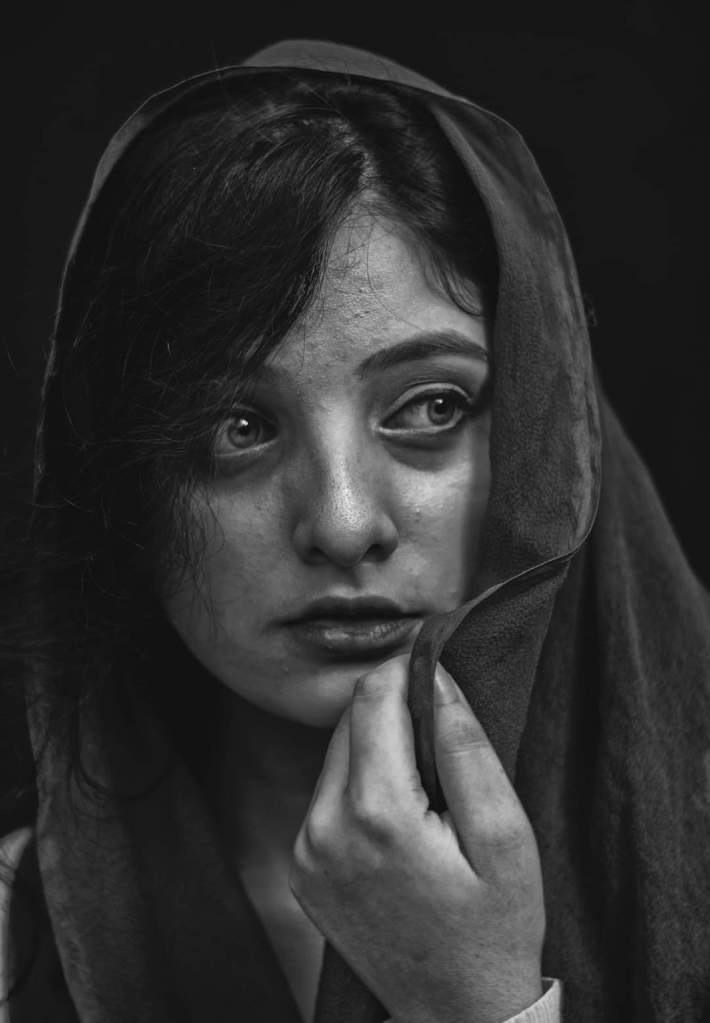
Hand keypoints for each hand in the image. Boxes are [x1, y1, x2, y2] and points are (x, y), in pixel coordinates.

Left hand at [290, 654, 545, 1022]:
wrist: (454, 1013)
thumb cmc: (495, 927)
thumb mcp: (505, 836)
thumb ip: (465, 748)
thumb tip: (435, 678)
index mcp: (377, 813)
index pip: (372, 696)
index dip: (406, 669)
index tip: (434, 665)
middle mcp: (324, 827)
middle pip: (349, 720)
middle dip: (393, 708)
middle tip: (442, 733)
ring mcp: (305, 851)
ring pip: (336, 754)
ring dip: (377, 746)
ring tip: (427, 785)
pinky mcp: (301, 868)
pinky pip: (327, 795)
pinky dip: (361, 784)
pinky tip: (401, 816)